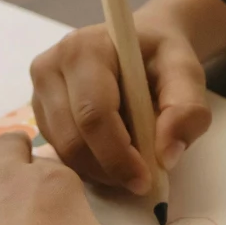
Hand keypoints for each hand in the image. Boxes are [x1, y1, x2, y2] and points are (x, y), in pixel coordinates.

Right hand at [30, 22, 211, 193]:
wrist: (141, 44)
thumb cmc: (161, 57)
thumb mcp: (187, 74)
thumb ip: (186, 110)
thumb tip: (166, 156)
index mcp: (84, 49)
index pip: (93, 114)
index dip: (118, 155)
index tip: (145, 180)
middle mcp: (50, 67)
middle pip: (72, 139)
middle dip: (109, 168)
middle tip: (141, 179)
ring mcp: (39, 91)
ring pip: (63, 151)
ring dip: (99, 169)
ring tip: (131, 160)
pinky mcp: (39, 112)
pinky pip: (59, 152)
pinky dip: (88, 164)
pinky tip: (112, 153)